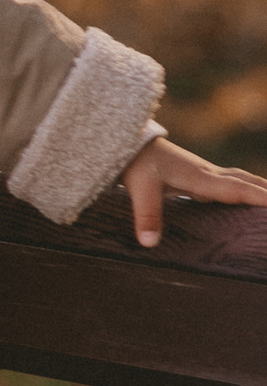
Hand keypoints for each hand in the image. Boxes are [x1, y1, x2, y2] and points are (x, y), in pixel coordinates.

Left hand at [119, 132, 266, 247]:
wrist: (132, 143)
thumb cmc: (137, 164)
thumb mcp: (139, 188)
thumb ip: (146, 215)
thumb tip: (149, 242)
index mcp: (200, 178)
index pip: (236, 190)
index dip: (259, 198)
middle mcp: (210, 174)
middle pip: (248, 184)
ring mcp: (208, 174)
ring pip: (243, 181)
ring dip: (262, 190)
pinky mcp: (202, 176)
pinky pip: (234, 183)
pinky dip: (249, 190)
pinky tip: (251, 198)